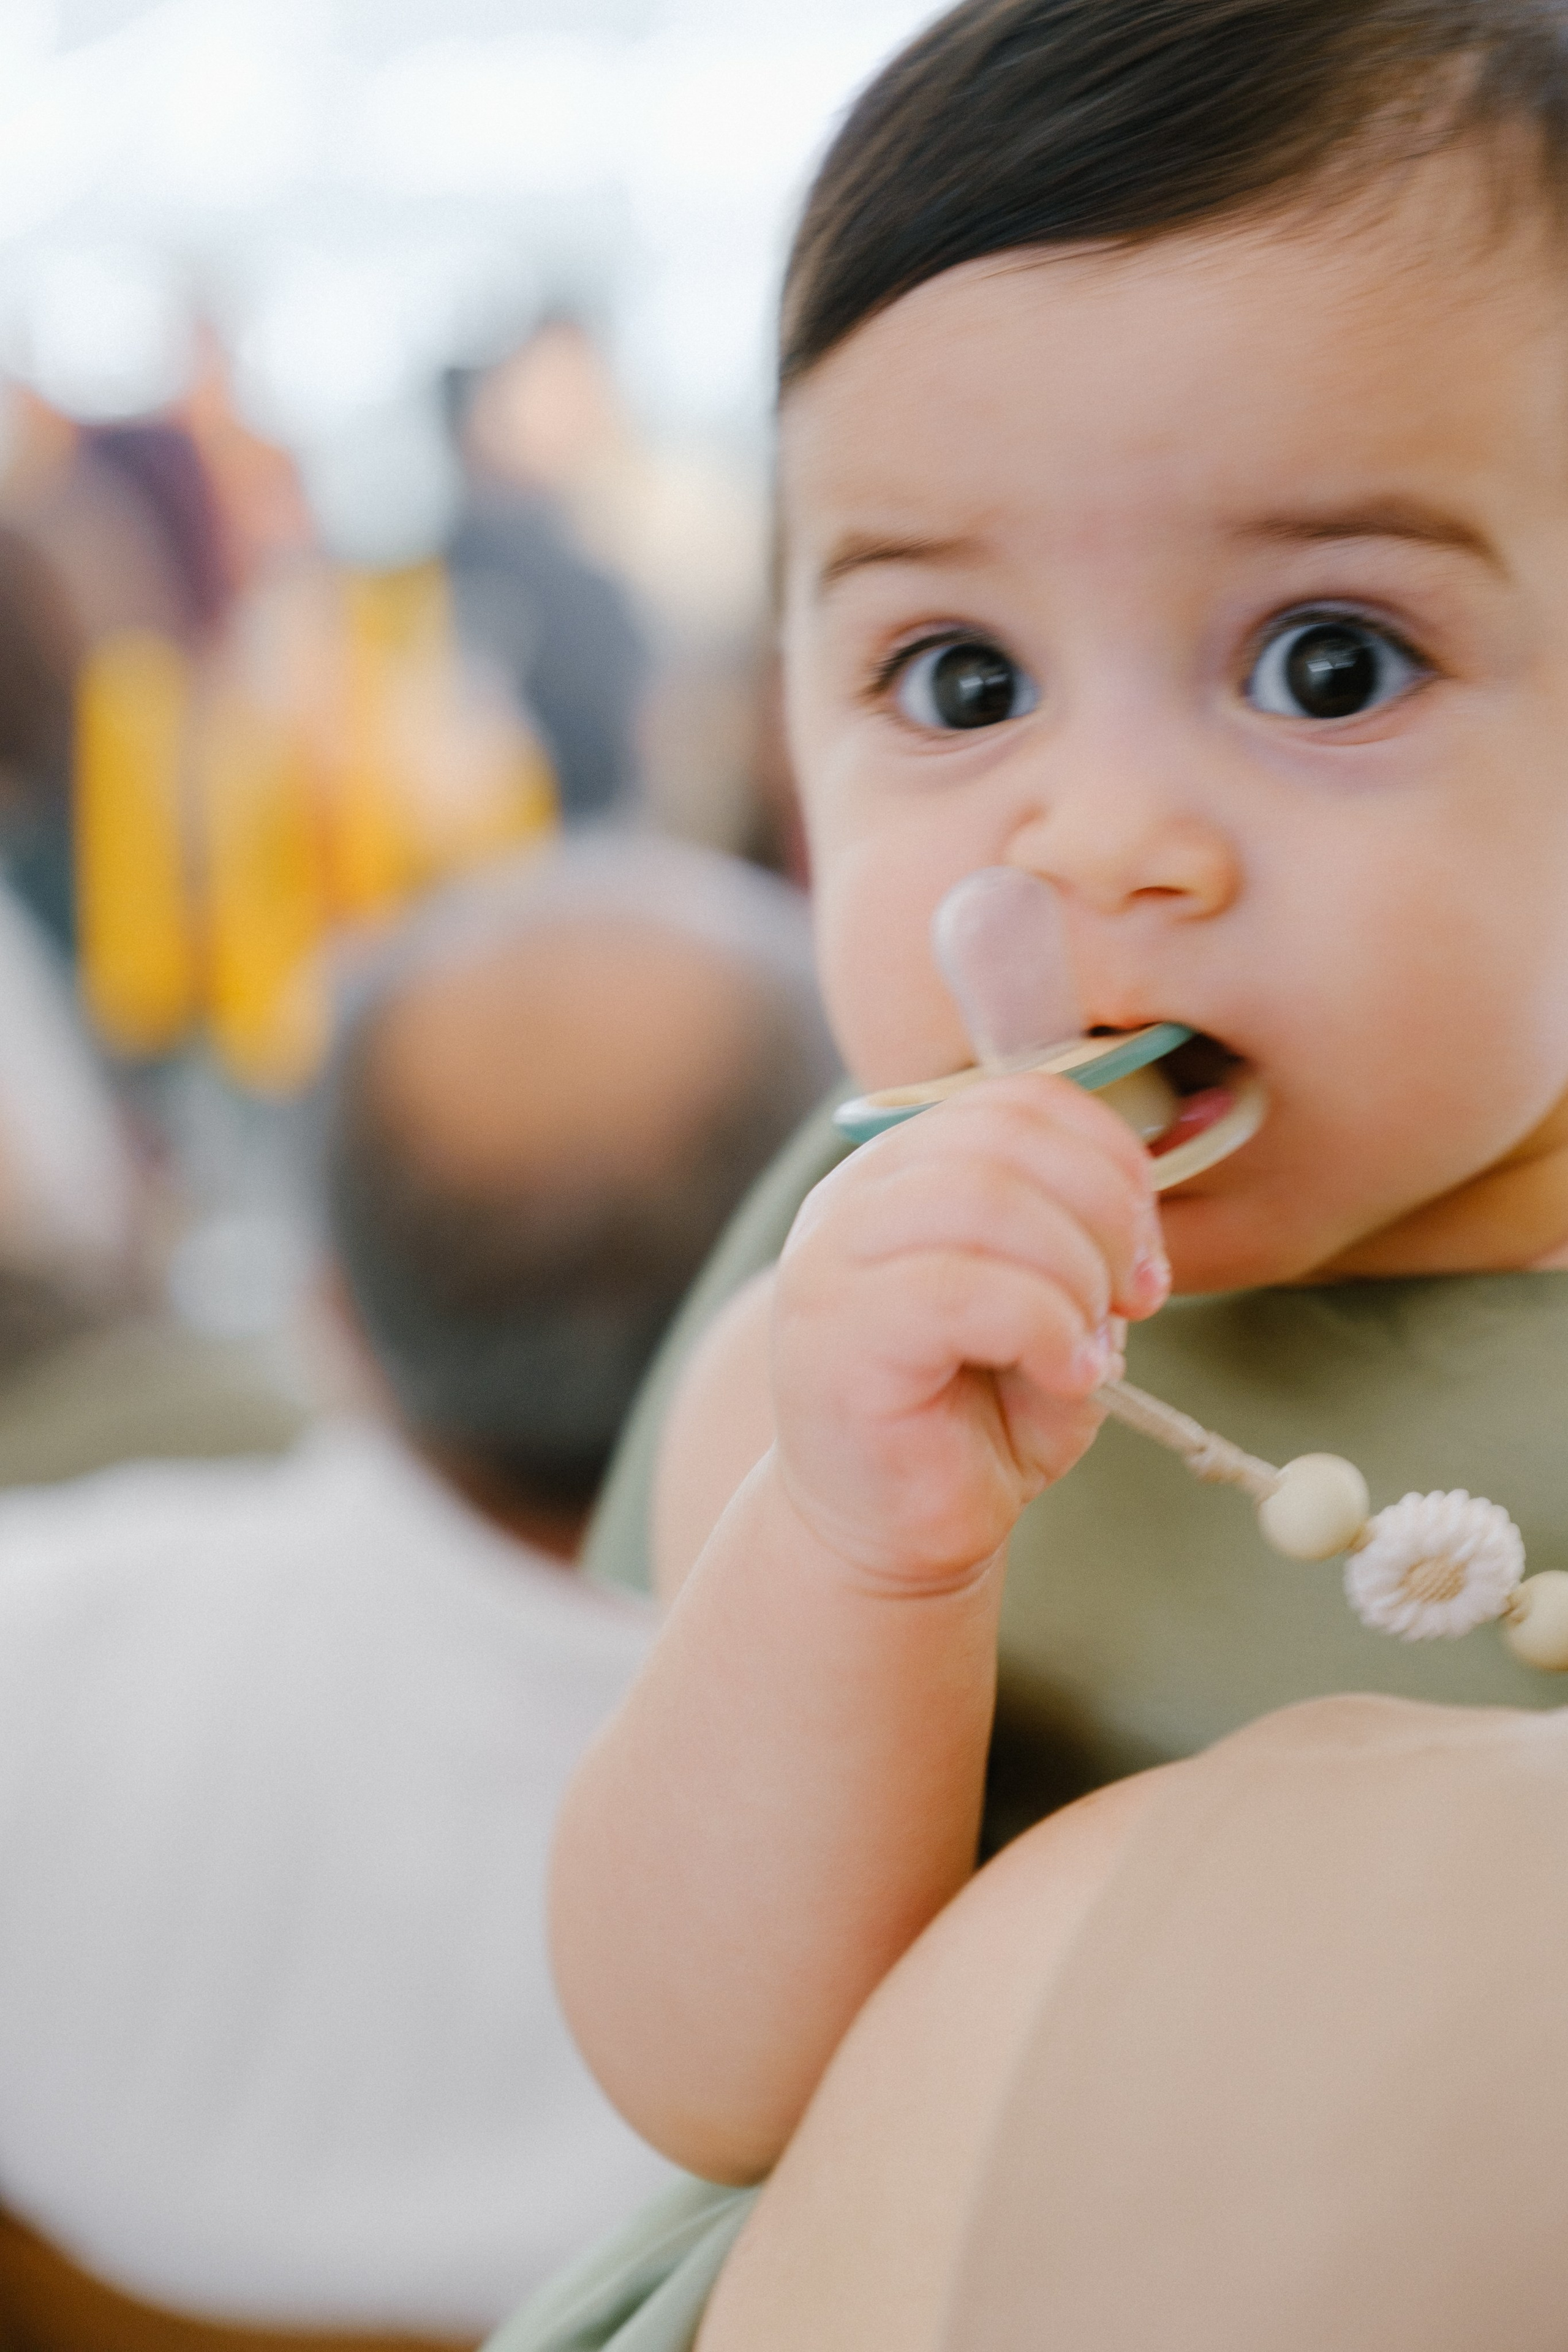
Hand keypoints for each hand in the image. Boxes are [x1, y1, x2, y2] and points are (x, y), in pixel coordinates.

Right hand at [770, 1071, 1167, 1592]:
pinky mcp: (836, 1336)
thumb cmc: (972, 1422)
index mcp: (903, 1174)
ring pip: (984, 1199)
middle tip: (1135, 1297)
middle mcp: (852, 1201)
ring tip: (1091, 1344)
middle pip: (1004, 1139)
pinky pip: (964, 1290)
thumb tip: (1135, 1213)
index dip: (1108, 1159)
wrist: (892, 1537)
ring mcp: (831, 1262)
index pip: (1017, 1102)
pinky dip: (1047, 1329)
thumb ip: (1077, 1240)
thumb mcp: (1048, 1308)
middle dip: (1103, 1213)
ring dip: (1075, 1272)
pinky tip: (1065, 1375)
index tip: (1146, 1248)